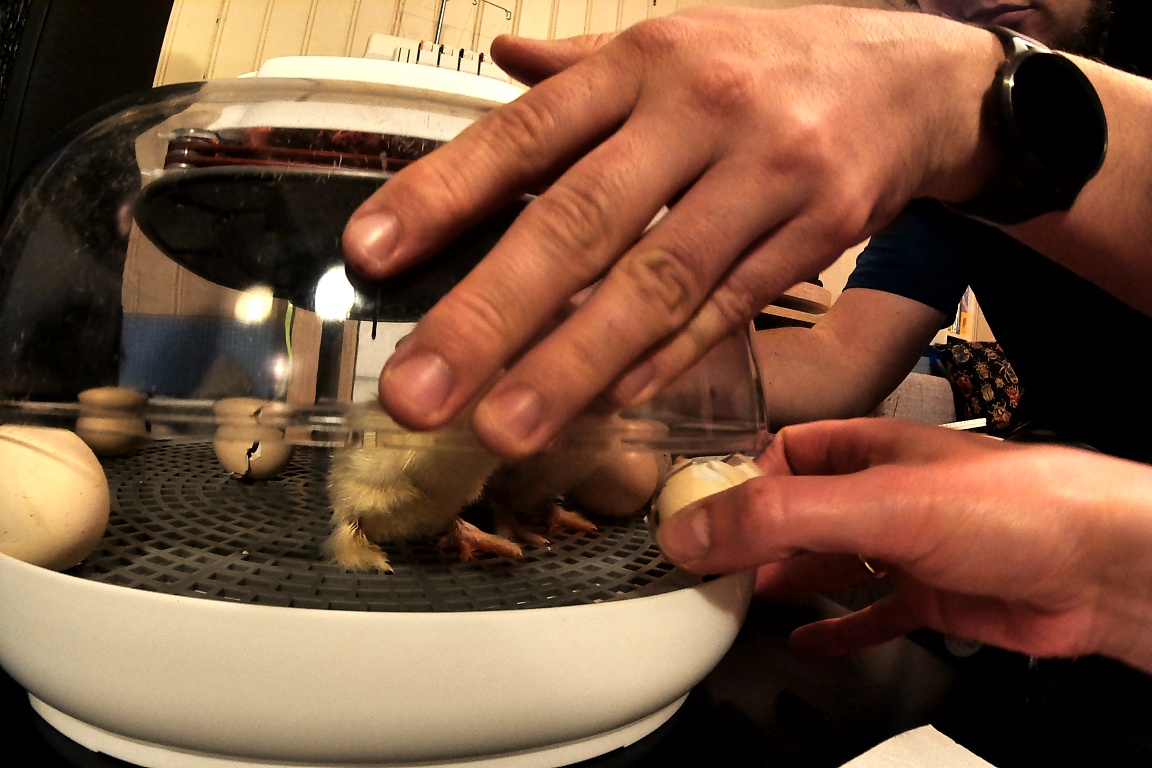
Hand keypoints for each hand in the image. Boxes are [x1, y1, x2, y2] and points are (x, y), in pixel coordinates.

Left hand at [343, 6, 1001, 457]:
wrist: (920, 80)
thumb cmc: (776, 63)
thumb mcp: (678, 40)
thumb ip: (583, 67)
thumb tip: (499, 62)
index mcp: (643, 61)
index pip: (524, 131)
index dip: (441, 194)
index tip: (369, 255)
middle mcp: (698, 111)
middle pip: (578, 221)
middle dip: (489, 316)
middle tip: (420, 393)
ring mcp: (764, 174)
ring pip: (655, 283)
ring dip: (573, 366)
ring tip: (504, 429)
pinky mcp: (817, 233)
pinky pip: (727, 309)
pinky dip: (665, 361)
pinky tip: (609, 404)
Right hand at [656, 418, 1151, 670]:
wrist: (1102, 567)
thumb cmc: (1015, 507)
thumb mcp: (878, 503)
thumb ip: (780, 517)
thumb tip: (693, 530)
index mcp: (865, 450)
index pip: (777, 456)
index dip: (731, 482)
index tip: (686, 515)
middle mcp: (882, 494)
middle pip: (796, 513)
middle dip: (749, 538)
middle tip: (701, 567)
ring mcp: (906, 547)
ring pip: (827, 564)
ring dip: (784, 582)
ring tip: (734, 600)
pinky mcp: (932, 597)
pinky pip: (869, 614)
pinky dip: (836, 628)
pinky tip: (806, 641)